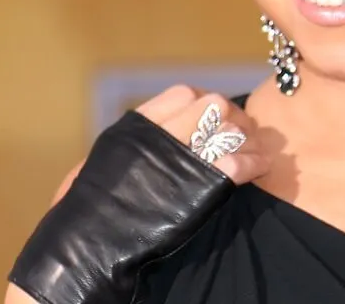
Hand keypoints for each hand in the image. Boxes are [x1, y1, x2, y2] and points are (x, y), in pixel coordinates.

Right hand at [8, 85, 269, 303]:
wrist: (84, 249)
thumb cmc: (87, 209)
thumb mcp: (106, 161)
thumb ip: (138, 141)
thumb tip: (163, 128)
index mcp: (136, 127)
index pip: (183, 94)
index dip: (205, 103)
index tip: (215, 119)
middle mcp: (160, 135)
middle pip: (213, 105)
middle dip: (233, 117)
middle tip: (243, 134)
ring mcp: (181, 159)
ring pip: (231, 130)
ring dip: (249, 140)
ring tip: (256, 152)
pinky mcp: (200, 187)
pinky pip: (239, 163)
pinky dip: (254, 163)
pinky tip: (259, 168)